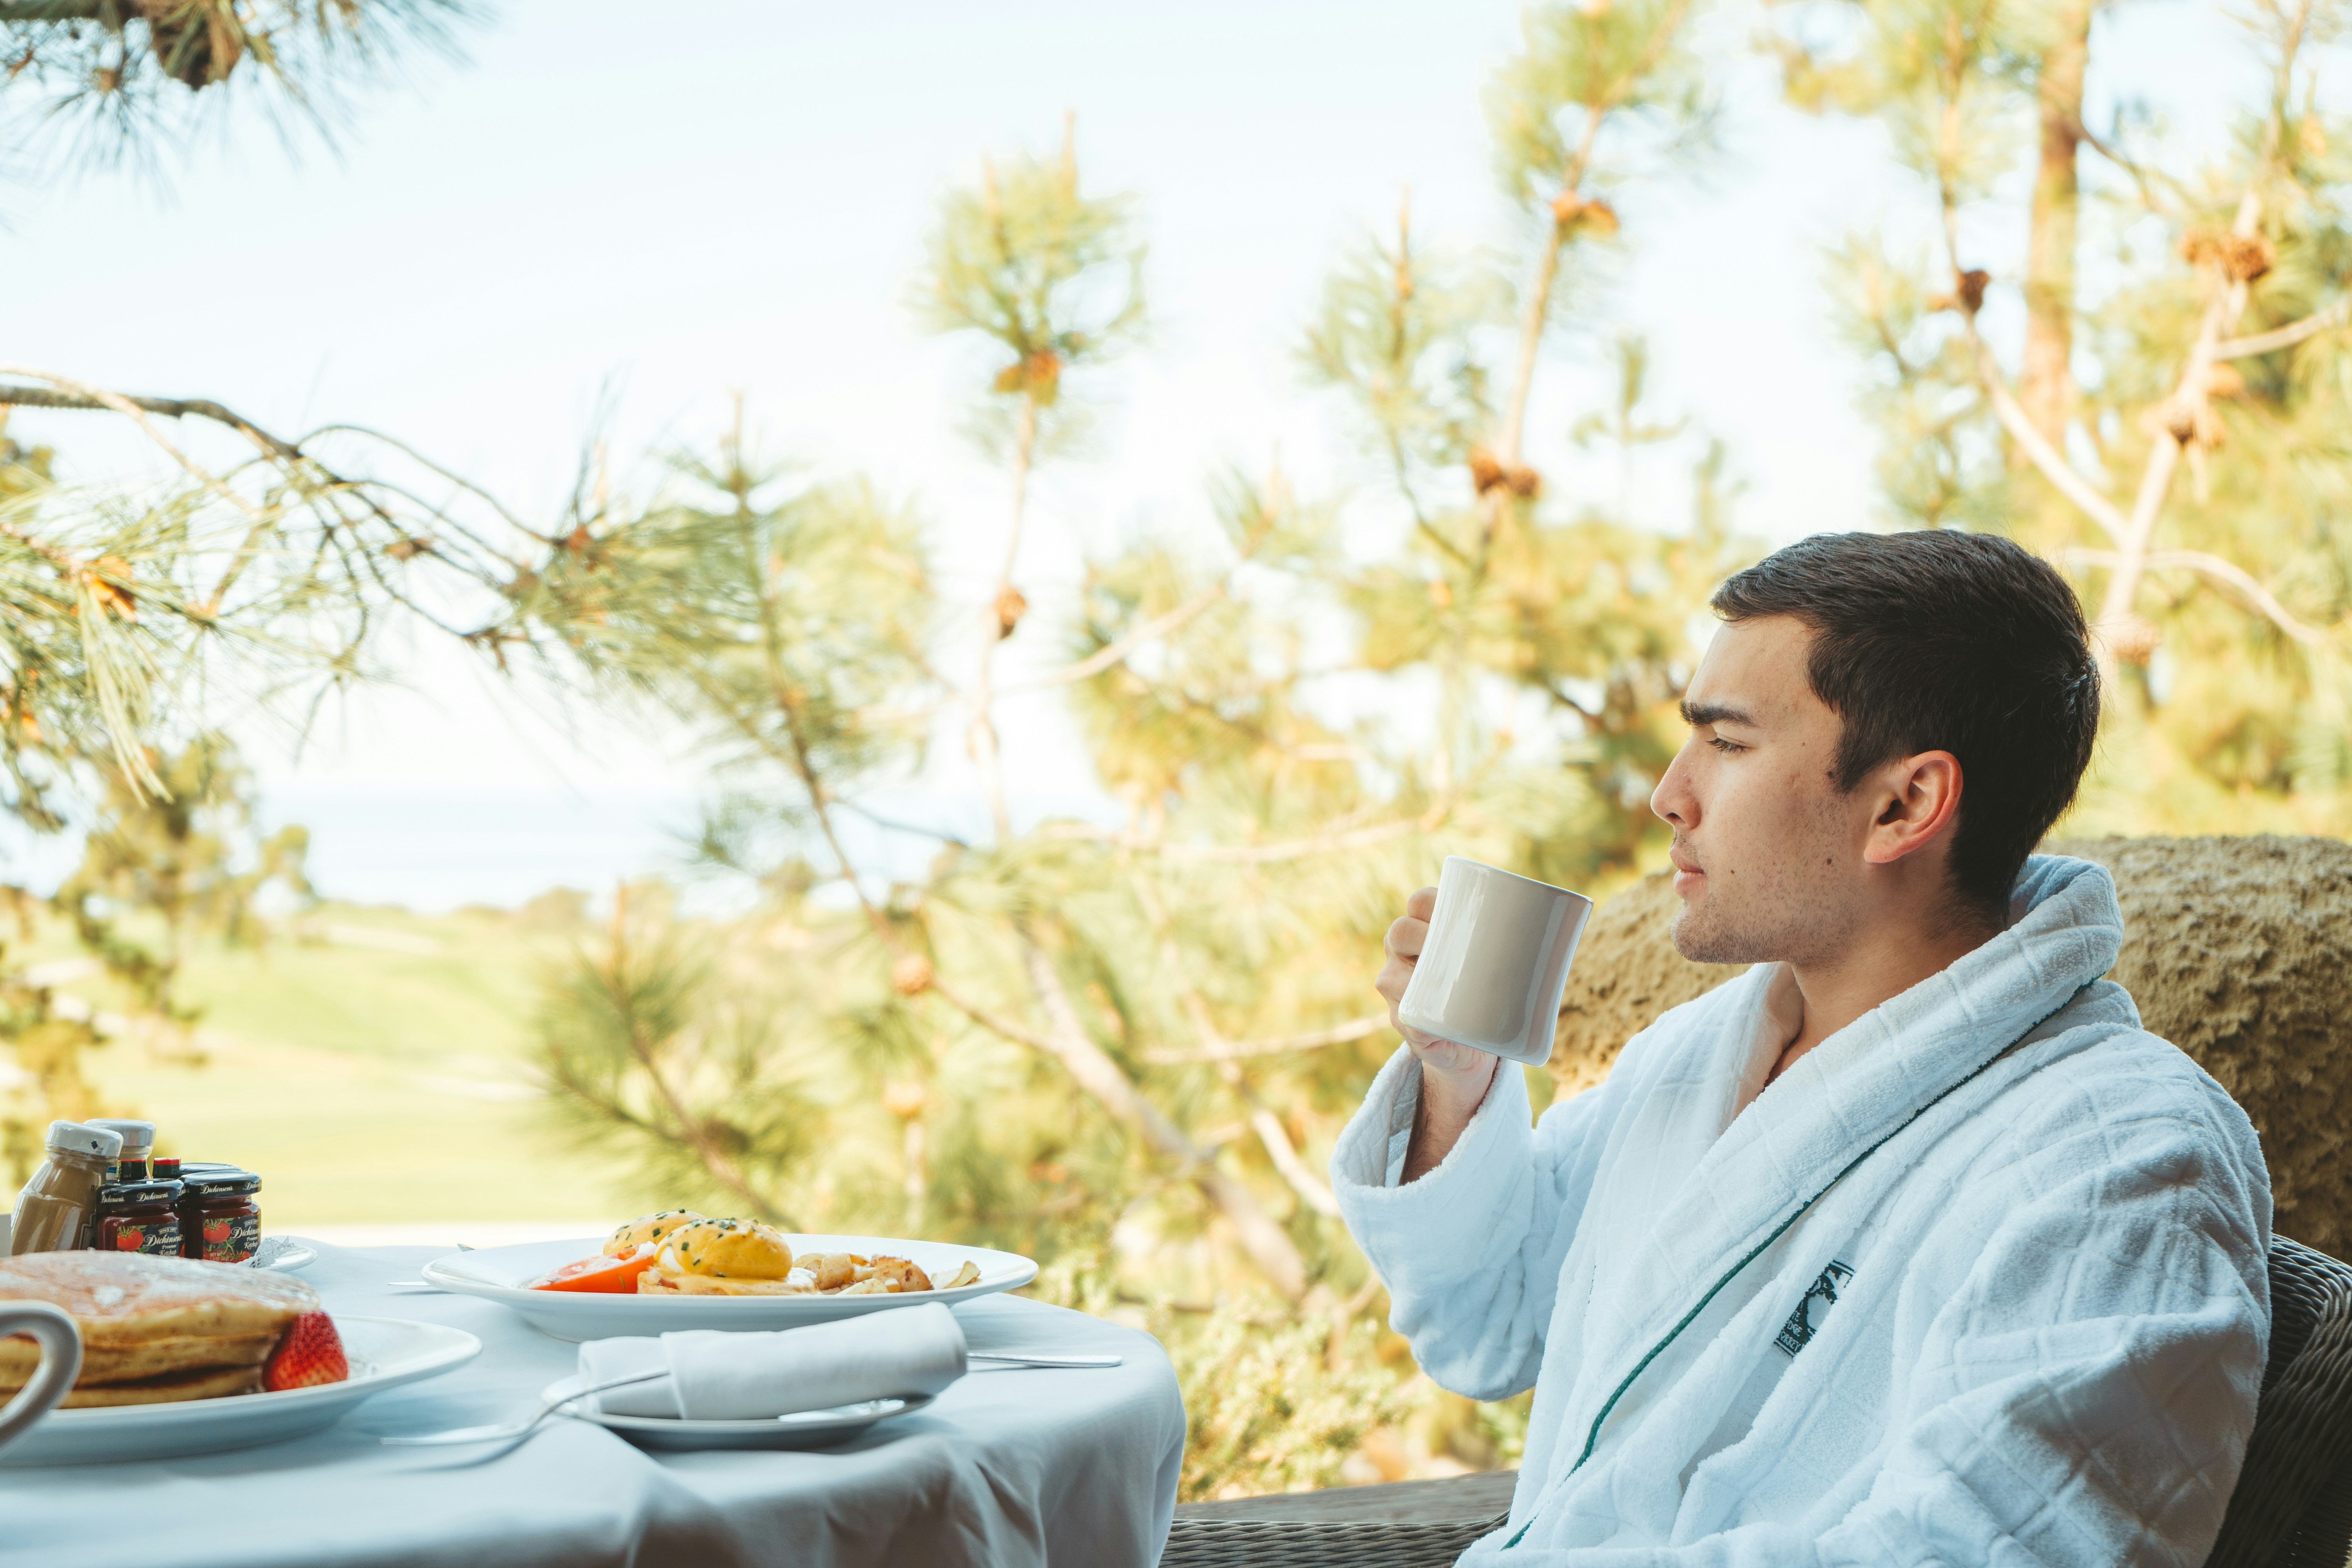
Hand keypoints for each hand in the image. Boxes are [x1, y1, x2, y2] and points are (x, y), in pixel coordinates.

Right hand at [1378, 887, 1499, 1099]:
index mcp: (1423, 931)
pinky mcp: (1407, 1023)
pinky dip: (1417, 1018)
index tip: (1463, 909)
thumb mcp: (1495, 962)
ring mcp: (1397, 991)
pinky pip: (1402, 1016)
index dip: (1434, 900)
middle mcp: (1401, 956)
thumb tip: (1574, 922)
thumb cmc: (1486, 992)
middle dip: (1425, 934)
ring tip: (1448, 979)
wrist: (1473, 1046)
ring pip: (1391, 976)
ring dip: (1419, 976)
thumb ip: (1517, 941)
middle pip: (1400, 931)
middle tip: (1463, 947)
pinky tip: (1431, 1019)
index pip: (1419, 902)